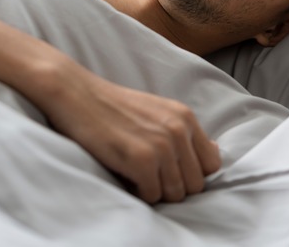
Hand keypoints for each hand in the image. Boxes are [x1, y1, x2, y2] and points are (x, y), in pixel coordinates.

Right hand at [31, 60, 221, 203]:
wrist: (75, 93)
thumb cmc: (110, 105)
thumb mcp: (157, 111)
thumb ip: (183, 132)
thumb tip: (214, 154)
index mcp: (185, 117)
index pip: (211, 165)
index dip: (190, 174)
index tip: (168, 171)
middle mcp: (179, 130)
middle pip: (195, 185)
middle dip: (172, 186)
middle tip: (147, 175)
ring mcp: (161, 146)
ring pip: (175, 194)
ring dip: (155, 190)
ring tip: (134, 174)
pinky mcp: (141, 160)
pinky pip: (152, 195)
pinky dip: (138, 192)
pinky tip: (124, 174)